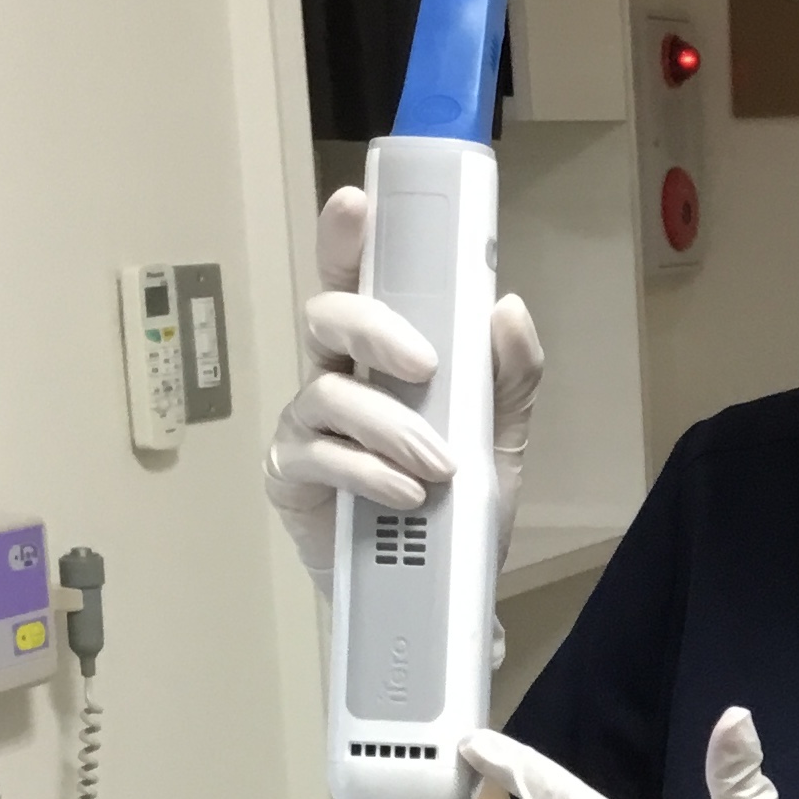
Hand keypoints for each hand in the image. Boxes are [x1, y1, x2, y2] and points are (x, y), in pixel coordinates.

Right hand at [265, 185, 544, 598]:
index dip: (347, 238)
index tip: (356, 204)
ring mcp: (307, 425)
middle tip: (426, 363)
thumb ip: (508, 379)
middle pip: (327, 316)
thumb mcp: (500, 440)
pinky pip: (318, 457)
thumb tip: (507, 309)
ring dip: (389, 424)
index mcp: (383, 353)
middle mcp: (336, 375)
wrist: (441, 594)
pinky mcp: (290, 476)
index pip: (361, 279)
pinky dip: (366, 472)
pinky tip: (405, 493)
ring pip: (327, 392)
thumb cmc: (457, 506)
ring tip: (437, 463)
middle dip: (374, 329)